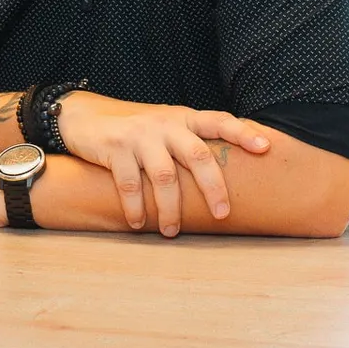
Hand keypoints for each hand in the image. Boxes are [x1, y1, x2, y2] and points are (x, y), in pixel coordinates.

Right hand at [57, 95, 270, 236]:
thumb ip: (188, 140)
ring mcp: (140, 135)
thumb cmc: (132, 128)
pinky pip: (129, 183)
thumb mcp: (164, 125)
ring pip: (164, 176)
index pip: (218, 121)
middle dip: (213, 188)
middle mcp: (165, 124)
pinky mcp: (115, 147)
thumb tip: (222, 174)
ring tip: (172, 231)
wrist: (83, 116)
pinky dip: (135, 207)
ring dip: (170, 209)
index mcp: (182, 118)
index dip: (242, 133)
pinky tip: (138, 222)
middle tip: (222, 214)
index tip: (265, 147)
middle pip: (197, 155)